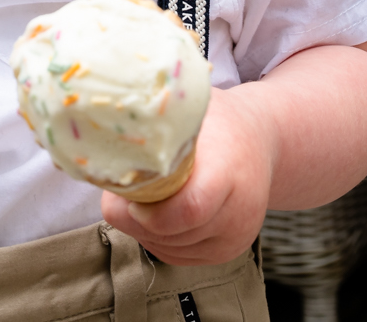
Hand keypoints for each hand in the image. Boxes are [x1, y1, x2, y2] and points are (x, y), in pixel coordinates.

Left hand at [100, 86, 275, 266]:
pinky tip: (154, 210)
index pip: (190, 208)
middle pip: (171, 233)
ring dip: (141, 228)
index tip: (128, 193)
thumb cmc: (217, 122)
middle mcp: (238, 211)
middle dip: (133, 217)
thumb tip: (105, 120)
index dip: (151, 211)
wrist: (261, 140)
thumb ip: (154, 120)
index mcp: (228, 170)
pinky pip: (176, 256)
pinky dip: (156, 238)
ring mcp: (234, 237)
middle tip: (118, 190)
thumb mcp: (190, 109)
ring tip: (137, 195)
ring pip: (168, 248)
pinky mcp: (227, 252)